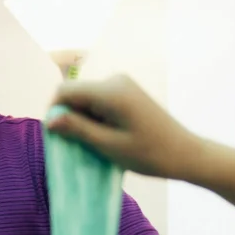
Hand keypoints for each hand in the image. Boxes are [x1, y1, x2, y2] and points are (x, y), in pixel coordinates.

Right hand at [49, 76, 208, 180]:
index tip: (56, 137)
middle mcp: (115, 80)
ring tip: (95, 145)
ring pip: (87, 99)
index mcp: (110, 91)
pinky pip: (100, 101)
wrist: (185, 153)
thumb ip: (77, 129)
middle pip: (76, 94)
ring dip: (84, 120)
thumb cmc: (148, 154)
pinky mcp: (128, 92)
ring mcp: (123, 85)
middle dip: (70, 117)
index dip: (54, 111)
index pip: (65, 91)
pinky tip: (106, 138)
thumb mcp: (108, 145)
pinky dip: (96, 119)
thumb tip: (49, 120)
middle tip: (76, 146)